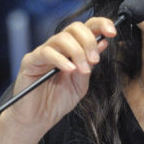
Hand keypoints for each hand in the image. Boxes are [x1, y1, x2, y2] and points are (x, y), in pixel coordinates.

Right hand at [2, 17, 116, 136]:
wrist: (38, 119)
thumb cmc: (57, 102)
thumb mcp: (80, 84)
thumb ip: (90, 64)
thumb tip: (104, 43)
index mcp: (71, 50)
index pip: (86, 28)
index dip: (100, 24)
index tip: (112, 32)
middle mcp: (57, 47)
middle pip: (75, 28)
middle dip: (89, 41)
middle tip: (95, 60)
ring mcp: (43, 52)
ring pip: (62, 38)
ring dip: (77, 52)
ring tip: (83, 70)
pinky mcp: (30, 61)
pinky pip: (46, 52)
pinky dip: (61, 59)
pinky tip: (70, 69)